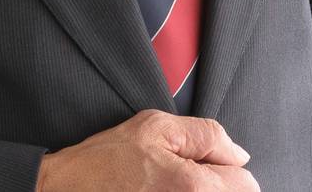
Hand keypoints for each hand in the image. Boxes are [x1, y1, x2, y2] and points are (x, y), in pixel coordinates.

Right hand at [35, 109, 259, 190]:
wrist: (65, 189)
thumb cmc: (107, 158)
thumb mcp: (157, 126)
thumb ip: (206, 136)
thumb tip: (239, 155)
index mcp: (193, 186)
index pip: (246, 184)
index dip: (230, 167)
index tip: (207, 161)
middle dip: (216, 182)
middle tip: (183, 172)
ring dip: (200, 190)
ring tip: (166, 183)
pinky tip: (157, 190)